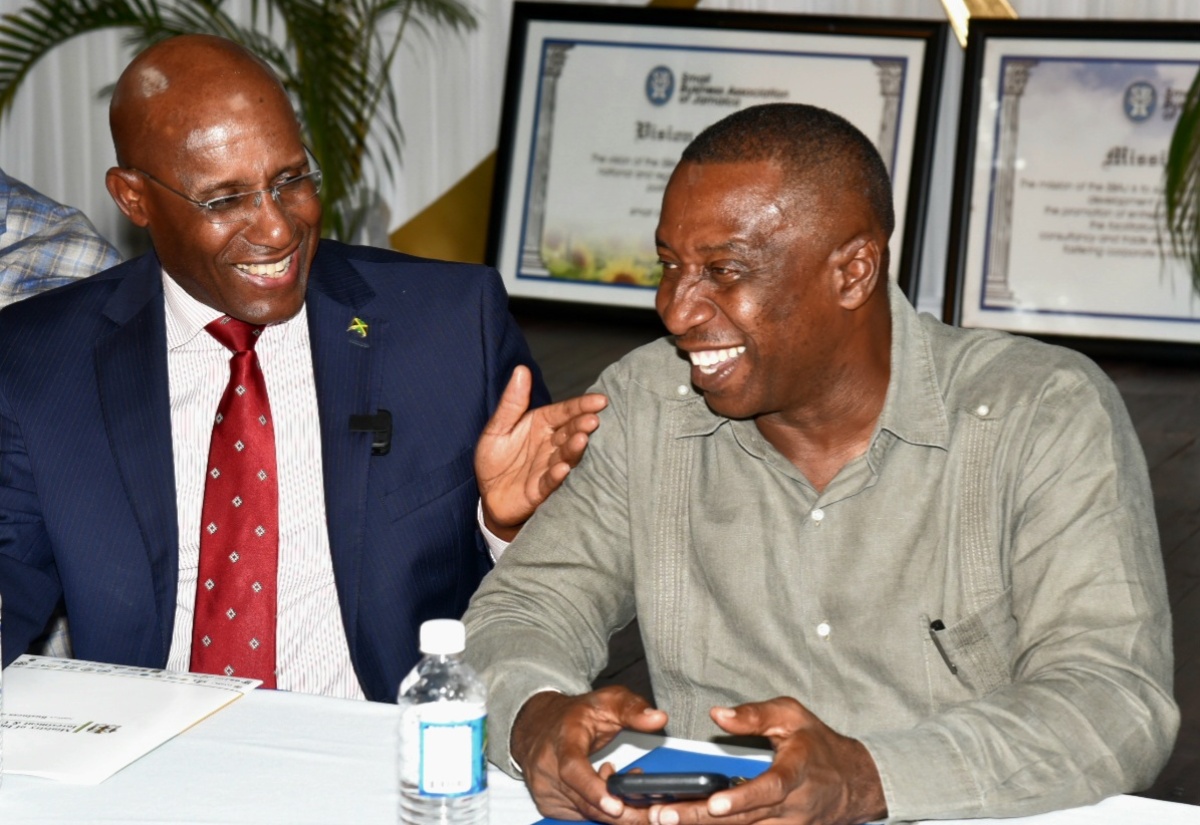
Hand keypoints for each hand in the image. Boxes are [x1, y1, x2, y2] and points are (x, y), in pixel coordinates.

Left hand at [475, 366, 606, 540]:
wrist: (489, 496)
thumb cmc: (495, 460)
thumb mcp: (498, 427)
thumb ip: (511, 402)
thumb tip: (521, 369)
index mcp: (542, 425)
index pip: (564, 411)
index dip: (581, 405)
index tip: (601, 400)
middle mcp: (550, 445)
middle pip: (569, 432)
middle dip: (582, 426)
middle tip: (593, 420)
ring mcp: (548, 467)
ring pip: (565, 455)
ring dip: (574, 448)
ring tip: (581, 439)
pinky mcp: (540, 490)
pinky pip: (549, 482)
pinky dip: (557, 475)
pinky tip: (563, 468)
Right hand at [512, 687, 668, 822]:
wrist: (540, 723)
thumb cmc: (576, 714)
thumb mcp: (608, 700)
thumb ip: (634, 709)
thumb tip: (658, 718)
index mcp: (563, 737)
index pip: (573, 768)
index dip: (594, 789)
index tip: (617, 805)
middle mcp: (547, 764)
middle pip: (583, 800)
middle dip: (619, 811)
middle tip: (647, 812)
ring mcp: (543, 786)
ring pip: (584, 812)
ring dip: (612, 811)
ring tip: (630, 792)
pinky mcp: (546, 802)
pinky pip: (578, 815)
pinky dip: (599, 811)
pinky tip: (610, 796)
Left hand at [647, 698, 885, 824]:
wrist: (855, 783)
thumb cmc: (819, 746)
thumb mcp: (792, 716)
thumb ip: (755, 715)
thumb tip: (717, 715)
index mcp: (796, 771)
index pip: (770, 788)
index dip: (742, 798)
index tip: (714, 803)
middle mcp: (792, 806)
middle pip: (745, 819)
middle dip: (700, 818)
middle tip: (662, 815)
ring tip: (663, 820)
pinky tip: (689, 824)